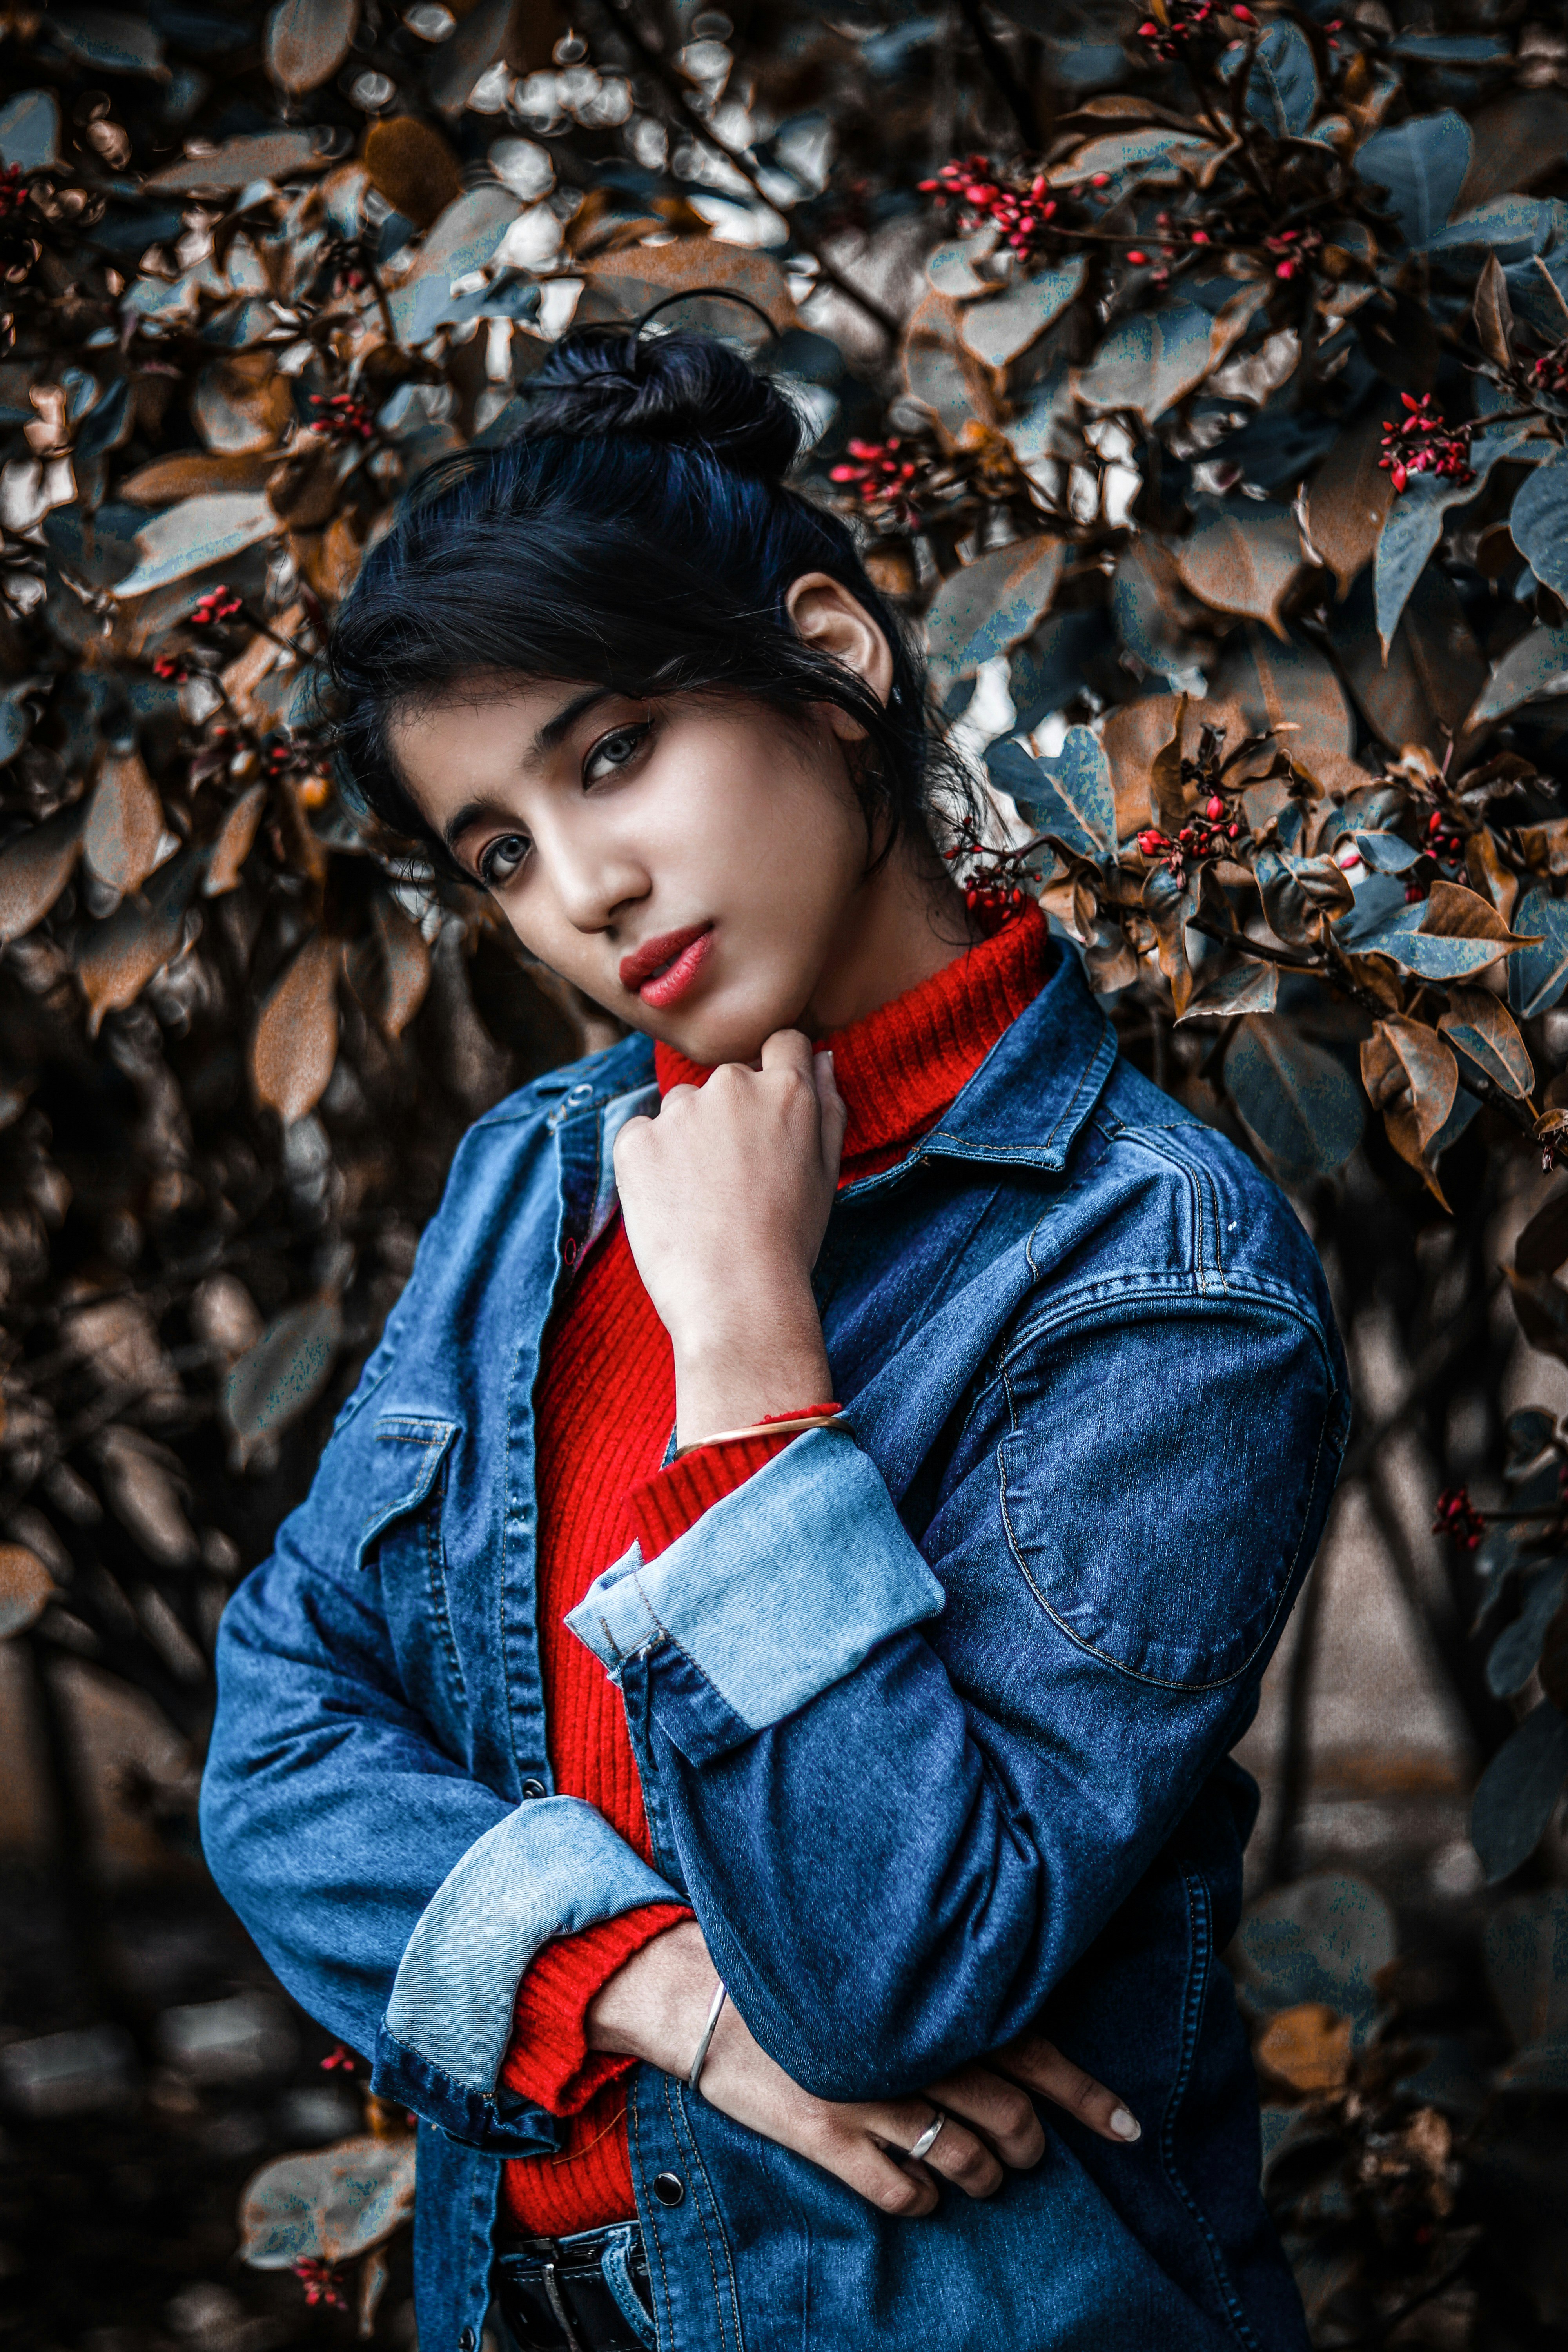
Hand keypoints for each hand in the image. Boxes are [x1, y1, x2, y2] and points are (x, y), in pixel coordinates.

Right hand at [586, 1923, 1139, 2218]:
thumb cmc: (799, 1971)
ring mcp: (865, 2091)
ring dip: (985, 2178)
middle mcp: (906, 2045)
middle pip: (1007, 2114)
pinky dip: (926, 2197)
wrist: (698, 1988)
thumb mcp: (874, 1965)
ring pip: (963, 2158)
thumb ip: (938, 1990)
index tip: (1131, 2128)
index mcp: (927, 2000)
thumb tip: (1007, 2019)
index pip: (1032, 2047)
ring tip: (985, 2177)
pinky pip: (901, 2188)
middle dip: (1030, 2145)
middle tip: (1029, 2152)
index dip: (1086, 2093)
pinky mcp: (822, 2130)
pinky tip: (925, 2191)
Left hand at [612, 1032, 846, 1444]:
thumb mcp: (825, 1172)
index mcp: (787, 1090)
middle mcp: (732, 1085)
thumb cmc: (789, 1242)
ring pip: (681, 1109)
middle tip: (733, 1182)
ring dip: (687, 1140)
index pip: (782, 1044)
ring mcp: (679, 1110)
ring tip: (701, 1200)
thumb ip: (828, 1106)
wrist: (736, 1298)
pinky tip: (671, 1205)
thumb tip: (822, 1057)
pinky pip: (640, 1135)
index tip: (764, 1120)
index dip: (775, 1076)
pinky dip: (650, 1163)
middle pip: (727, 1083)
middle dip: (728, 1119)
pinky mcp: (635, 1138)